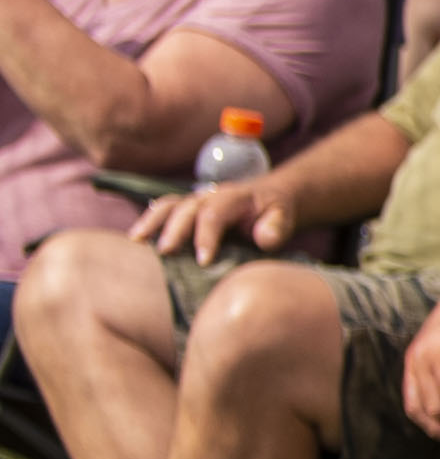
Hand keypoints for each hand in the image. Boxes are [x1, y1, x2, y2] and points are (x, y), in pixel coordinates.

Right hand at [138, 172, 295, 263]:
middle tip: (165, 253)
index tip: (203, 261)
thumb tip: (264, 239)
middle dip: (174, 231)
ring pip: (168, 206)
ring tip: (137, 241)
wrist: (267, 197)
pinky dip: (148, 221)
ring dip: (151, 222)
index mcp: (233, 198)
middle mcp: (209, 196)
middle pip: (186, 210)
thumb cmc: (273, 214)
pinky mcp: (184, 209)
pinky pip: (162, 210)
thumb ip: (276, 228)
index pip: (214, 215)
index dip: (207, 237)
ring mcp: (193, 201)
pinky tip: (136, 240)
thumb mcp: (283, 218)